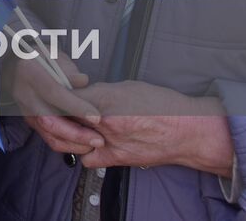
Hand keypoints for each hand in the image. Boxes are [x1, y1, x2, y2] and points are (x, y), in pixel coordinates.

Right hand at [10, 52, 102, 155]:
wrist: (17, 68)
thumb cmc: (41, 60)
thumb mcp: (54, 56)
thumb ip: (69, 69)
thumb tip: (83, 81)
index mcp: (30, 72)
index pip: (53, 93)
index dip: (75, 106)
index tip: (97, 117)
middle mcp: (25, 94)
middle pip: (49, 120)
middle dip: (76, 133)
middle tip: (98, 139)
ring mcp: (25, 110)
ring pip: (48, 133)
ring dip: (72, 143)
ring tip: (93, 144)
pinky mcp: (29, 121)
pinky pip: (47, 137)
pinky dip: (66, 144)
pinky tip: (82, 144)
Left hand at [74, 81, 233, 175]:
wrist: (188, 132)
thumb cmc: (163, 105)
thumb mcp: (128, 86)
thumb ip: (102, 91)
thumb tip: (83, 93)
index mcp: (106, 97)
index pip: (67, 93)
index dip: (60, 91)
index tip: (58, 89)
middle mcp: (103, 120)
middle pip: (65, 114)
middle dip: (58, 109)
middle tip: (57, 105)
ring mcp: (108, 141)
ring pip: (71, 136)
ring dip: (67, 129)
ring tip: (69, 122)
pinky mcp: (115, 158)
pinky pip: (87, 158)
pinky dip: (83, 150)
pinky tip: (87, 142)